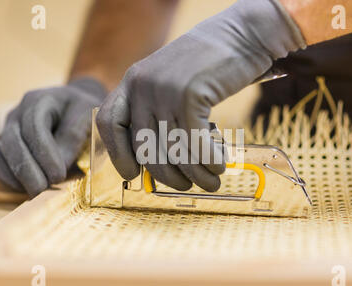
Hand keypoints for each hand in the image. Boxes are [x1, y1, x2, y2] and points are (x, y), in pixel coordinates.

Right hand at [0, 77, 106, 196]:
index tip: (58, 175)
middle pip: (11, 142)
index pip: (34, 127)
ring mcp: (8, 130)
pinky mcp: (5, 146)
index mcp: (39, 101)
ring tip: (38, 191)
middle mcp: (18, 114)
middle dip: (28, 170)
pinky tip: (28, 188)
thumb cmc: (83, 111)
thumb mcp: (87, 115)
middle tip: (44, 188)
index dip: (44, 154)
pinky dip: (9, 179)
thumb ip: (73, 136)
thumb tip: (60, 164)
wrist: (73, 106)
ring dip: (16, 177)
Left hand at [97, 0, 305, 191]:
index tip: (133, 174)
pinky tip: (220, 164)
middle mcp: (142, 85)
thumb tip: (158, 156)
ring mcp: (164, 89)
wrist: (242, 34)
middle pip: (145, 148)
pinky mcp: (189, 94)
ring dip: (196, 174)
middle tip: (187, 185)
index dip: (118, 154)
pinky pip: (195, 143)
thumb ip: (158, 110)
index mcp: (133, 81)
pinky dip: (209, 161)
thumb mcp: (171, 82)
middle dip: (168, 176)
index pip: (110, 123)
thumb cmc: (210, 64)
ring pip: (173, 150)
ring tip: (212, 181)